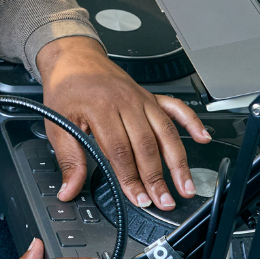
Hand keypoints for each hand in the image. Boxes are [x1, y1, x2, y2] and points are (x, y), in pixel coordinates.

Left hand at [36, 36, 210, 210]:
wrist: (73, 57)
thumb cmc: (66, 88)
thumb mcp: (57, 124)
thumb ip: (68, 159)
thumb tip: (68, 189)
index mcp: (101, 108)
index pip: (120, 151)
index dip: (131, 178)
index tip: (138, 199)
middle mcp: (125, 102)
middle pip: (147, 145)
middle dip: (157, 178)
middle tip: (164, 201)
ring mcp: (141, 98)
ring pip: (165, 132)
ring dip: (178, 161)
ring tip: (185, 185)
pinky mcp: (150, 96)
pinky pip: (176, 107)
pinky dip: (192, 122)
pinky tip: (202, 138)